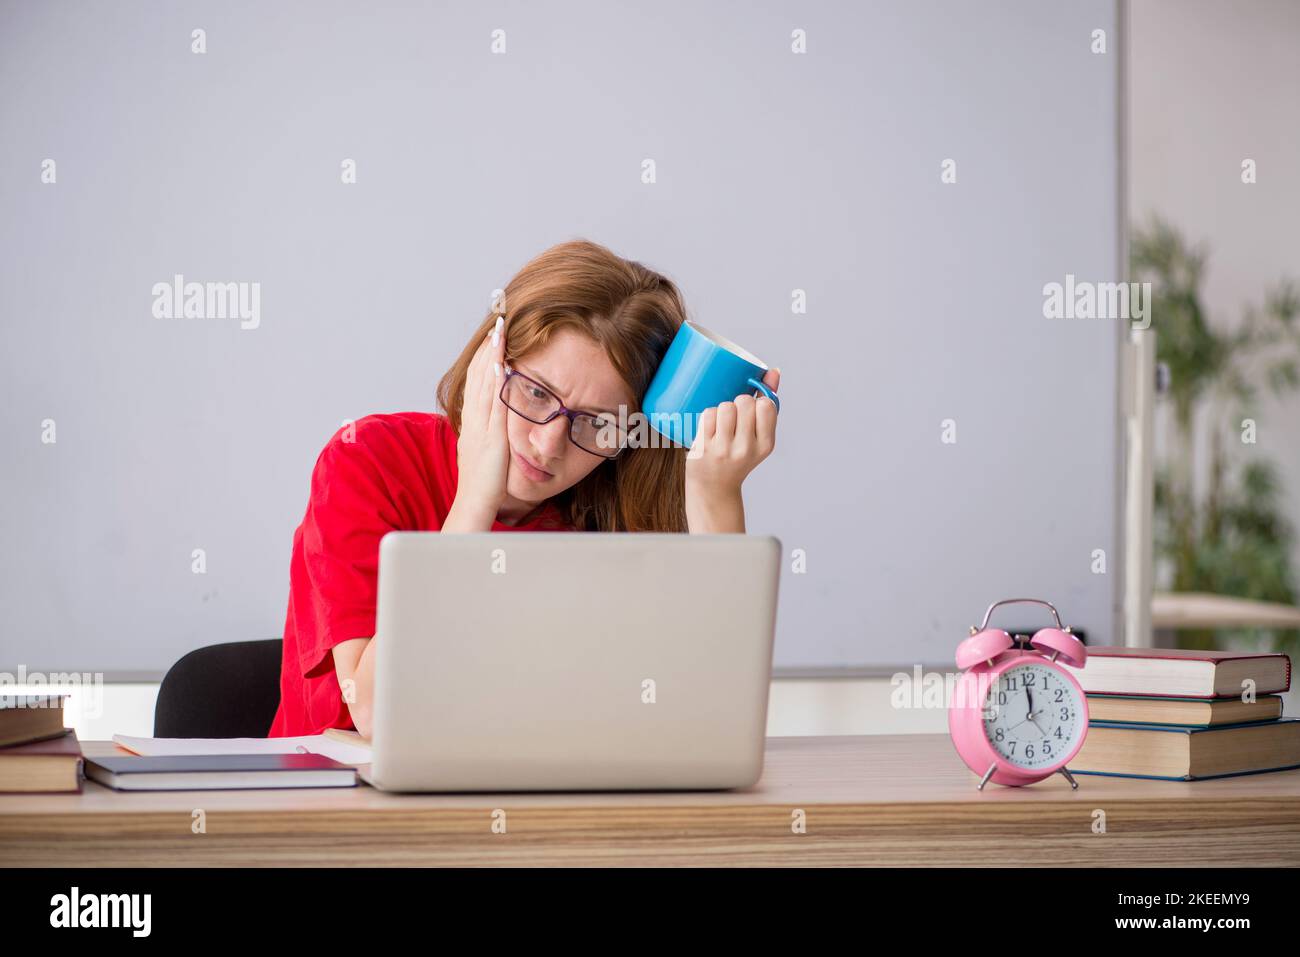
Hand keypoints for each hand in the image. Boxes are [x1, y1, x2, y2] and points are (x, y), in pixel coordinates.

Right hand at [453, 315, 509, 516]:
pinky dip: (494, 382)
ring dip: (491, 355)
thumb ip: (489, 432)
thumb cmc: (482, 484)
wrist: (472, 506)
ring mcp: (481, 427)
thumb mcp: (484, 451)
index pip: (477, 380)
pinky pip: (492, 404)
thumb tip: (497, 418)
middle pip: (478, 374)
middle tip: (498, 319)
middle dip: (488, 346)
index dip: (484, 355)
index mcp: (472, 422)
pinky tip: (501, 364)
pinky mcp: (491, 437)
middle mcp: (473, 420)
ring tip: (500, 330)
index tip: (493, 334)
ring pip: (484, 383)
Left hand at [684, 367, 779, 494]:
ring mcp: (724, 450)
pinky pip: (707, 414)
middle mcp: (747, 449)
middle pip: (744, 401)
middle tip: (733, 418)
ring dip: (721, 409)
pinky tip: (709, 430)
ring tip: (721, 424)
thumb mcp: (758, 437)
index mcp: (765, 444)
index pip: (766, 405)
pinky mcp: (704, 449)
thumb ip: (768, 404)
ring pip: (725, 406)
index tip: (751, 412)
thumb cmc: (737, 456)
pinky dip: (707, 417)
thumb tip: (774, 371)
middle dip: (737, 403)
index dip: (757, 402)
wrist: (714, 488)